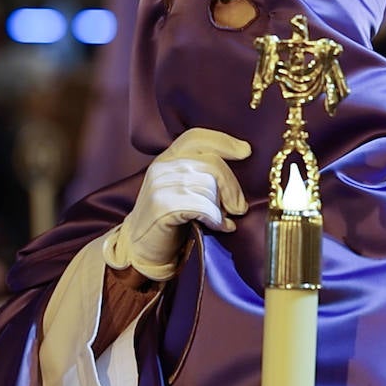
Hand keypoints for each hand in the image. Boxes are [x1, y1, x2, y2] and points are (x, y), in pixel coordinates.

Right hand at [104, 128, 249, 280]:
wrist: (139, 248)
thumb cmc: (168, 220)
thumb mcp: (181, 190)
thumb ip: (200, 175)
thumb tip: (237, 169)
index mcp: (167, 159)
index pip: (197, 137)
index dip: (224, 142)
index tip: (246, 151)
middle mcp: (162, 167)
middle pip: (211, 163)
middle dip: (231, 187)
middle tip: (238, 207)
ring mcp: (160, 185)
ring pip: (209, 186)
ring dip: (222, 207)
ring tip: (222, 220)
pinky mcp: (162, 206)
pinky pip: (201, 206)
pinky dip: (215, 218)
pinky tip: (217, 226)